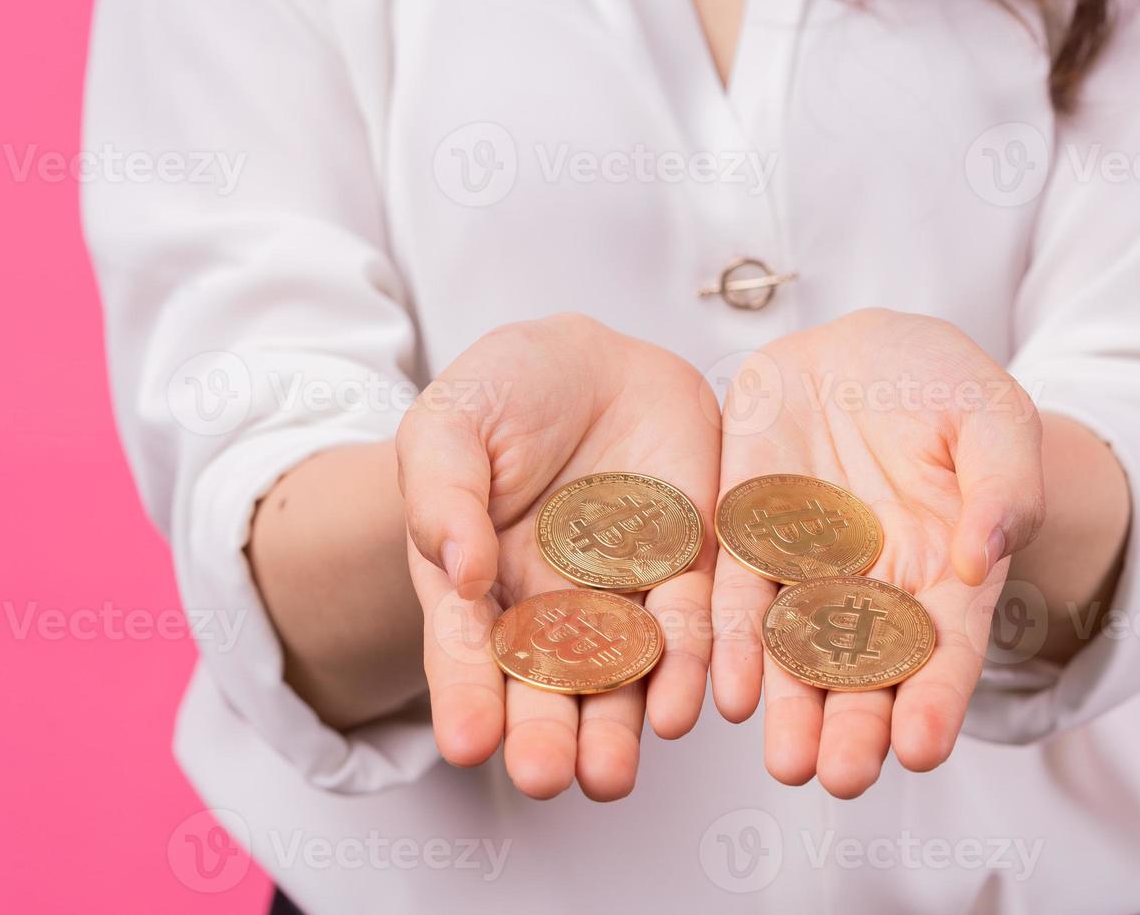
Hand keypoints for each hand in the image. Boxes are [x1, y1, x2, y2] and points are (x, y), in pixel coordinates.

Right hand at [397, 314, 718, 800]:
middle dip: (547, 737)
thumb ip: (442, 491)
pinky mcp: (689, 570)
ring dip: (621, 728)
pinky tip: (692, 706)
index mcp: (477, 585)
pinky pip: (696, 626)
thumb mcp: (450, 424)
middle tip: (547, 776)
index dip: (466, 698)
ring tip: (612, 773)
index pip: (468, 651)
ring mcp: (622, 597)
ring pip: (624, 677)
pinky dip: (694, 668)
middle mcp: (550, 608)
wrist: (592, 363)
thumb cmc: (502, 395)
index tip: (468, 742)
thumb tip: (459, 567)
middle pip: (548, 687)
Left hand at [710, 308, 1043, 797]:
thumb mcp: (994, 418)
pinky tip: (728, 690)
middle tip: (842, 775)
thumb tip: (981, 554)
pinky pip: (733, 598)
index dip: (935, 700)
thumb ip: (1001, 486)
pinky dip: (730, 646)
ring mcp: (806, 569)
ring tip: (787, 762)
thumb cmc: (945, 388)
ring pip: (794, 653)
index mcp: (947, 574)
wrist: (864, 351)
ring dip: (789, 710)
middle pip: (865, 673)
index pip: (945, 651)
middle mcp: (874, 589)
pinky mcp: (746, 537)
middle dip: (854, 728)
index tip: (921, 748)